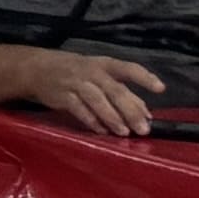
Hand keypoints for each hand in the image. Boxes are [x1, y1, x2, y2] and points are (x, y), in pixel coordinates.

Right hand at [8, 46, 168, 134]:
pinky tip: (101, 131)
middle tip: (143, 128)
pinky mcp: (62, 96)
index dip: (144, 77)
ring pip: (98, 101)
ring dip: (112, 118)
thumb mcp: (99, 74)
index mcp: (104, 64)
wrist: (37, 69)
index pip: (128, 68)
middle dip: (130, 110)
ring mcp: (76, 83)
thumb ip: (122, 91)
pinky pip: (79, 110)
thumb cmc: (77, 72)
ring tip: (124, 133)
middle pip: (115, 90)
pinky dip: (91, 121)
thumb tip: (146, 113)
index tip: (160, 89)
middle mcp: (92, 72)